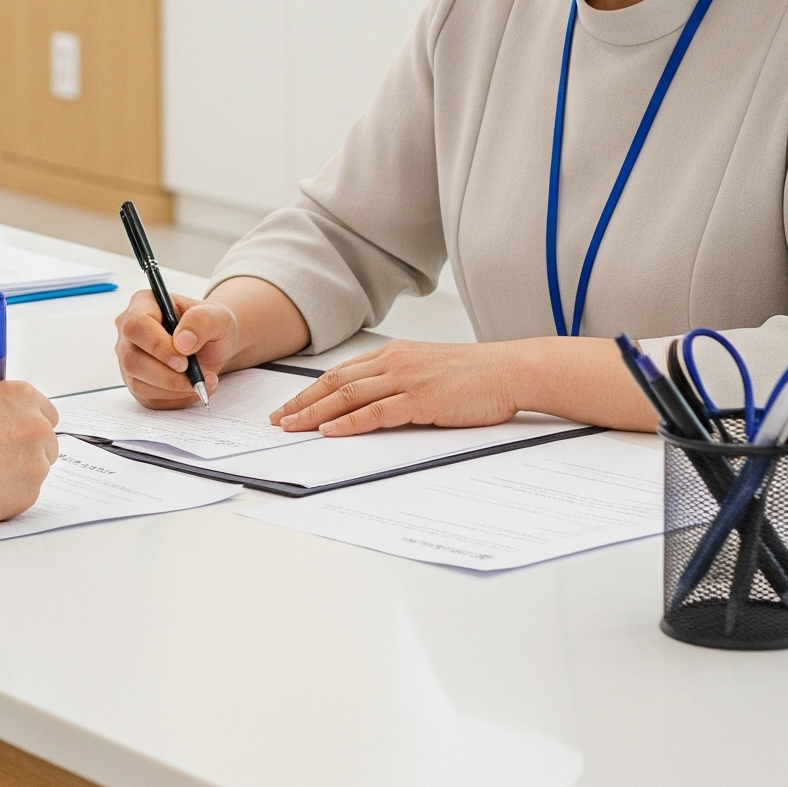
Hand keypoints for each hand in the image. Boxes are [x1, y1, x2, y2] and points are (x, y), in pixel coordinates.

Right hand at [0, 382, 58, 525]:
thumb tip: (2, 426)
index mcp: (21, 397)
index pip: (45, 411)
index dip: (28, 425)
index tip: (17, 435)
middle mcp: (35, 425)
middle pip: (46, 441)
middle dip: (28, 451)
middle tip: (0, 460)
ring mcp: (36, 461)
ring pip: (37, 470)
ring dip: (18, 474)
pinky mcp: (29, 494)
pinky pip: (25, 494)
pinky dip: (9, 496)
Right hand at [114, 289, 237, 407]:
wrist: (213, 345)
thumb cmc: (211, 324)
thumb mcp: (216, 315)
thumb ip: (201, 322)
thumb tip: (182, 342)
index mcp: (143, 304)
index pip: (136, 326)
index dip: (158, 346)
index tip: (184, 361)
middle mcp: (129, 331)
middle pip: (132, 359)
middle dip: (167, 374)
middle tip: (196, 377)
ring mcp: (130, 358)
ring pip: (138, 383)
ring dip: (174, 389)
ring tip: (203, 382)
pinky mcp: (137, 381)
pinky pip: (148, 398)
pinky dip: (174, 398)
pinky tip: (192, 387)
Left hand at [269, 340, 520, 436]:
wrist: (509, 370)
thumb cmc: (475, 375)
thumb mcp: (429, 371)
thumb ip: (401, 382)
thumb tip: (374, 404)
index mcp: (394, 354)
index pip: (340, 373)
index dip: (310, 390)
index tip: (289, 406)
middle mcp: (394, 362)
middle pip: (335, 383)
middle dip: (302, 402)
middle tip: (277, 420)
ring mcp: (406, 379)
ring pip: (348, 396)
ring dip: (315, 413)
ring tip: (292, 427)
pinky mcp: (422, 399)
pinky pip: (376, 412)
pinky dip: (349, 423)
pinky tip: (330, 432)